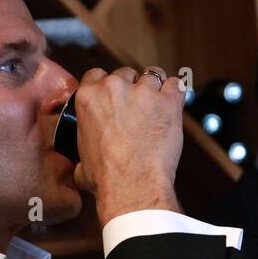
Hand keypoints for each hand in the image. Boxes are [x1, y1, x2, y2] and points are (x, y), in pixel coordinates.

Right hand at [70, 66, 183, 220]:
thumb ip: (84, 150)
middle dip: (132, 88)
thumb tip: (82, 165)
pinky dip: (175, 93)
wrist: (133, 185)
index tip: (116, 96)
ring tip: (158, 109)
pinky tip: (173, 105)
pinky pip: (176, 85)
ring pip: (152, 76)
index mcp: (88, 98)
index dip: (108, 85)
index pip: (97, 74)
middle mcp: (113, 88)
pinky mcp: (168, 102)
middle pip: (126, 73)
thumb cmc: (107, 178)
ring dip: (155, 90)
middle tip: (138, 109)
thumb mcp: (81, 161)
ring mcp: (143, 93)